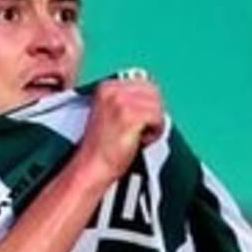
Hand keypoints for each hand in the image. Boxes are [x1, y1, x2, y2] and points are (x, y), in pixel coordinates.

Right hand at [75, 69, 163, 185]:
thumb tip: (152, 98)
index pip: (144, 84)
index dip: (146, 105)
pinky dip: (154, 133)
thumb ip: (127, 101)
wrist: (93, 166)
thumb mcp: (110, 113)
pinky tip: (139, 141)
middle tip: (138, 131)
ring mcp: (121, 102)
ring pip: (157, 106)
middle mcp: (113, 90)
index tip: (135, 122)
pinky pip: (159, 119)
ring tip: (137, 137)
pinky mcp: (130, 115)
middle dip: (151, 112)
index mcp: (106, 86)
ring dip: (153, 124)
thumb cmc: (102, 147)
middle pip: (153, 93)